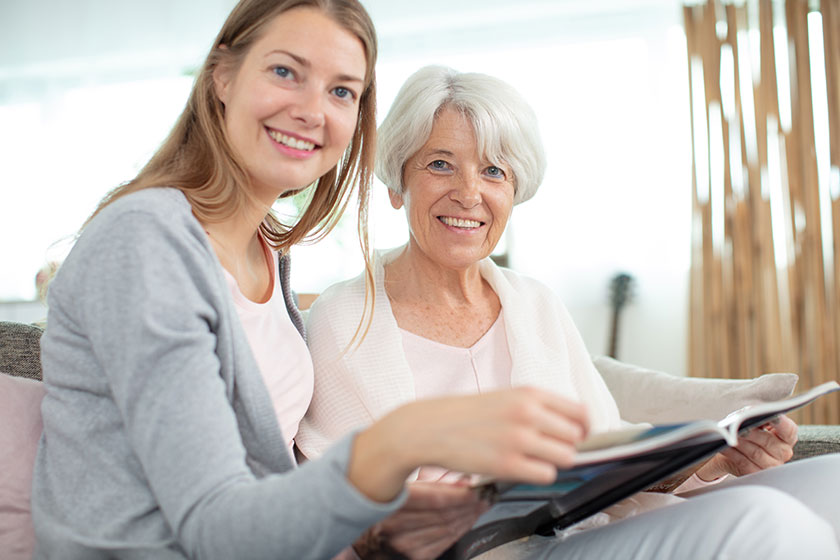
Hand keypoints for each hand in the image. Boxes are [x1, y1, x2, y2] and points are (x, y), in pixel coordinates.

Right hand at [348, 387, 589, 502]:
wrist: (430, 427)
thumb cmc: (468, 414)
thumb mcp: (506, 397)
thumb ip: (537, 407)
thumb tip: (572, 426)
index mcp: (529, 394)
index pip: (580, 412)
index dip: (584, 427)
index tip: (578, 435)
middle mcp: (528, 413)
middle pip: (576, 437)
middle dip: (566, 445)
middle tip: (547, 449)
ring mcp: (519, 439)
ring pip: (566, 457)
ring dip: (553, 461)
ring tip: (532, 458)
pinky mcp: (508, 464)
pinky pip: (546, 474)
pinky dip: (538, 474)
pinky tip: (520, 467)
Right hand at [352, 481, 489, 559]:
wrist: (367, 535)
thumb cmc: (384, 500)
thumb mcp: (400, 481)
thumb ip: (428, 477)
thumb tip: (459, 477)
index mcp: (391, 502)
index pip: (435, 499)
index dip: (460, 493)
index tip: (477, 486)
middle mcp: (396, 526)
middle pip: (446, 515)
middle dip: (470, 504)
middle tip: (486, 494)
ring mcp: (405, 544)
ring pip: (449, 529)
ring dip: (469, 516)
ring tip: (480, 504)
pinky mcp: (415, 556)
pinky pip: (446, 542)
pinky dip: (462, 529)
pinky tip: (468, 519)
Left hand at [696, 415, 797, 480]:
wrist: (735, 451)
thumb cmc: (748, 432)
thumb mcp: (754, 423)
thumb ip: (756, 418)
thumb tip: (748, 414)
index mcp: (786, 437)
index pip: (789, 430)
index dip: (781, 423)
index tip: (770, 416)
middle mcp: (783, 452)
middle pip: (768, 441)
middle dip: (751, 432)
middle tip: (737, 425)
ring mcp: (771, 466)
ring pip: (755, 452)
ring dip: (739, 442)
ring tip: (728, 434)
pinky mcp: (756, 473)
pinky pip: (743, 462)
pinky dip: (731, 453)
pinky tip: (723, 446)